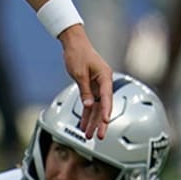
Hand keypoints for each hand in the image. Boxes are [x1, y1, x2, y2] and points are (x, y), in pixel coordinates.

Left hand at [58, 25, 113, 139]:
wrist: (73, 43)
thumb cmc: (78, 53)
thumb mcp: (79, 74)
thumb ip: (85, 90)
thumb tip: (89, 105)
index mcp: (105, 77)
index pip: (107, 97)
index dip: (107, 111)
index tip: (106, 122)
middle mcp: (103, 83)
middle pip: (103, 106)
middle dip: (101, 122)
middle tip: (100, 136)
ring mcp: (97, 86)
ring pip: (96, 107)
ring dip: (92, 121)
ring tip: (88, 135)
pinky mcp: (91, 87)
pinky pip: (90, 103)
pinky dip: (87, 113)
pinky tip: (84, 124)